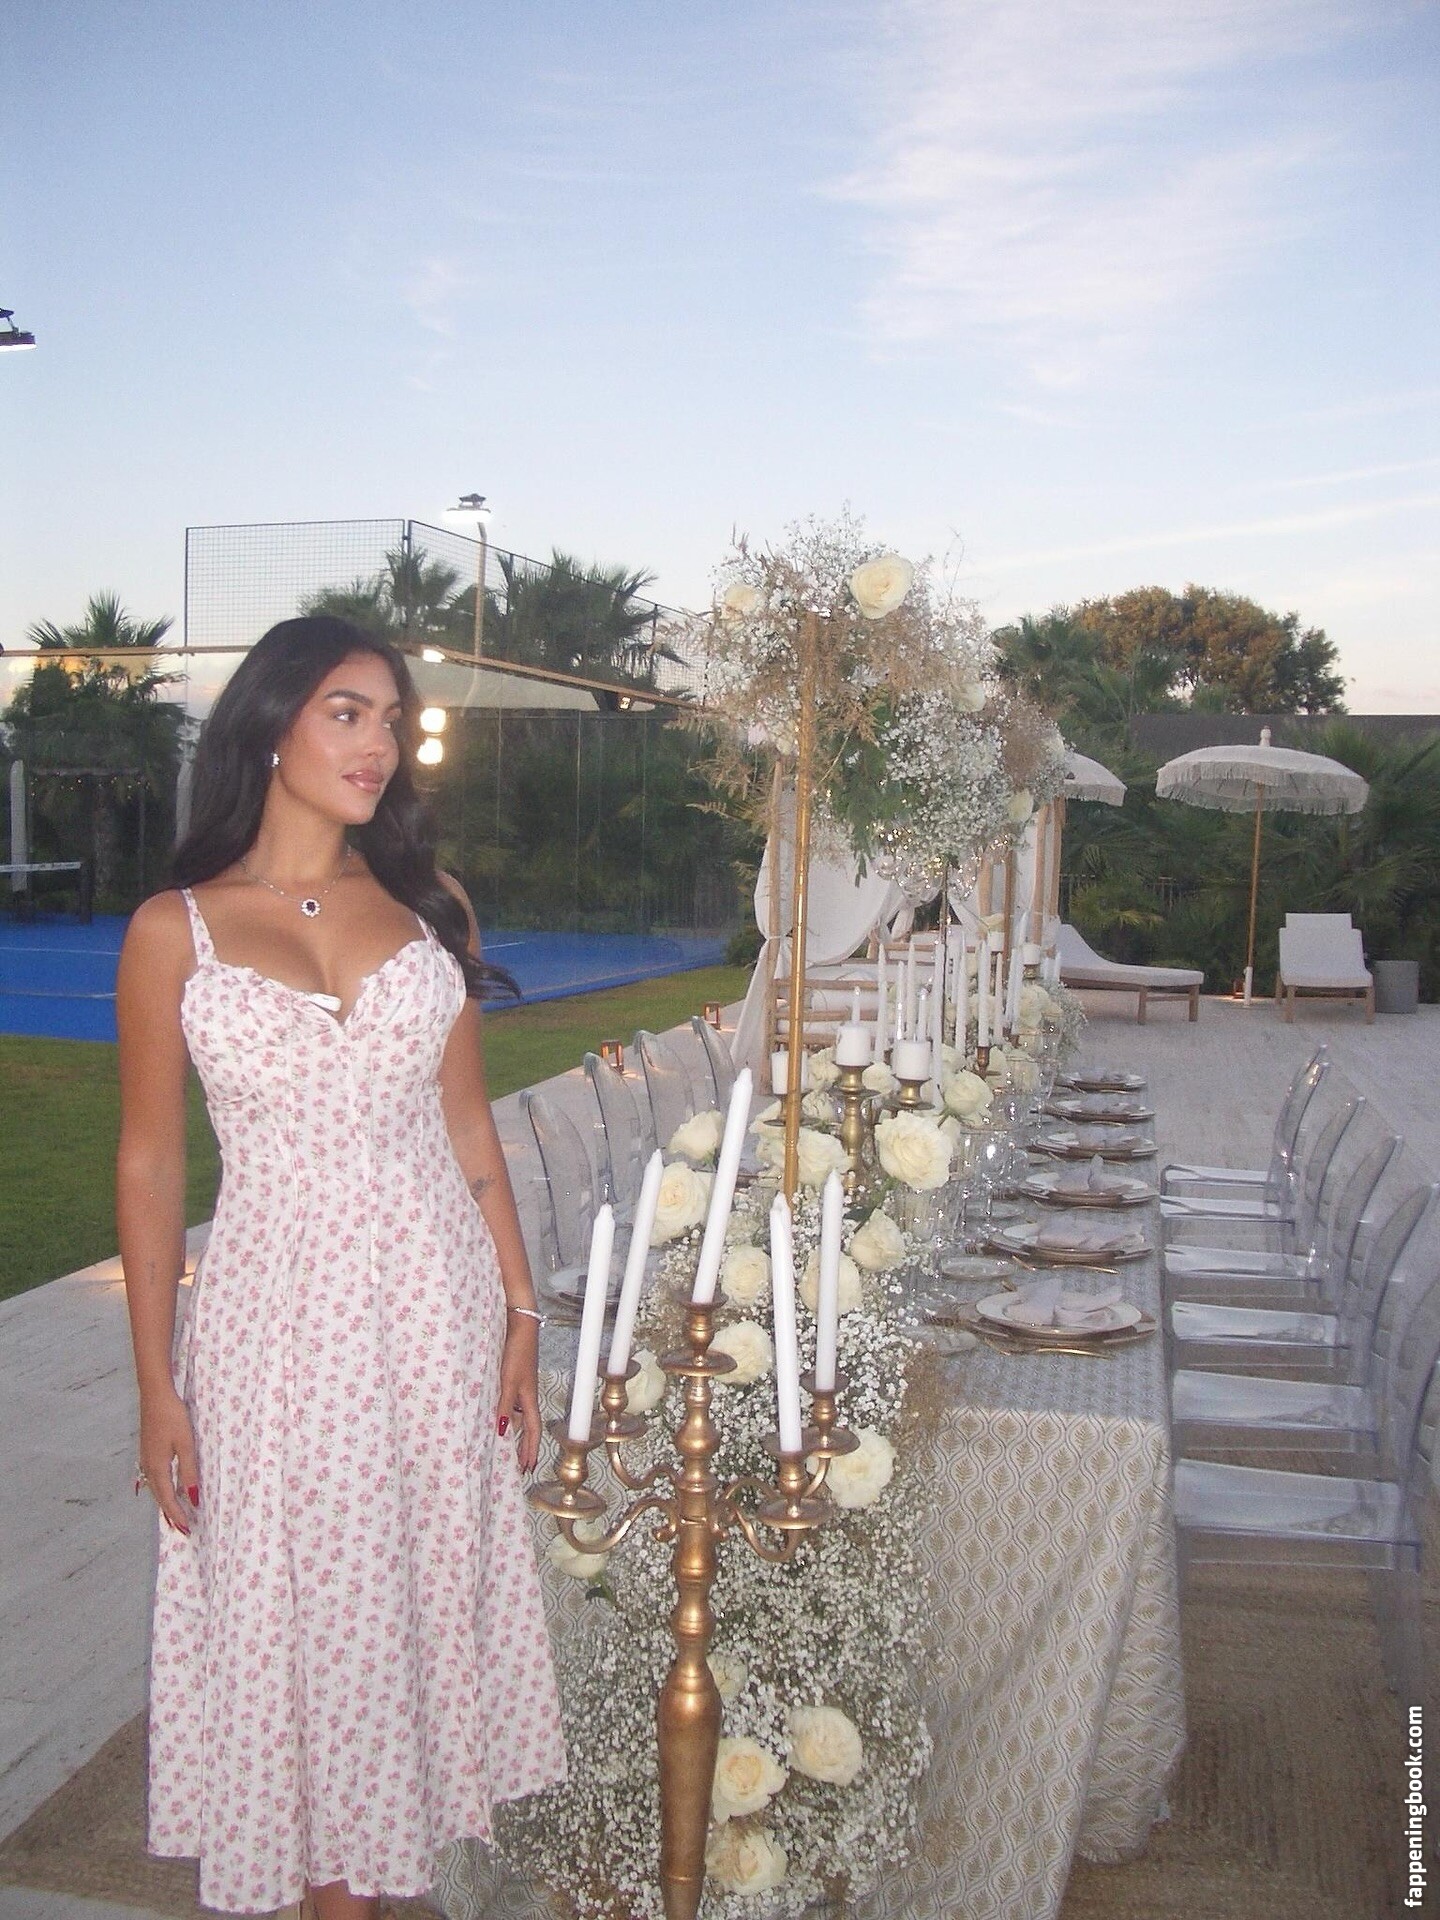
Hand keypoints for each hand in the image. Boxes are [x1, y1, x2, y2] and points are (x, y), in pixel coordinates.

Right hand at [138, 1385, 198, 1534]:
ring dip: (164, 1503)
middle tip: (181, 1529)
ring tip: (173, 1516)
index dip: (177, 1515)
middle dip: (170, 1514)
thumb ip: (189, 1471)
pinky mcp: (147, 1450)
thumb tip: (192, 1498)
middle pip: (159, 1497)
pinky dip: (160, 1489)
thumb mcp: (186, 1444)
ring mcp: (146, 1458)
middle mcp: (148, 1466)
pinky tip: (163, 1489)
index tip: (187, 1529)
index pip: (168, 1499)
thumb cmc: (172, 1417)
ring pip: (155, 1488)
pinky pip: (153, 1478)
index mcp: (157, 1467)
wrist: (154, 1395)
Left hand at [497, 1314, 542, 1472]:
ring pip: (520, 1416)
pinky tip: (500, 1417)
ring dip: (517, 1433)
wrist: (521, 1326)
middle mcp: (527, 1395)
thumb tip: (501, 1432)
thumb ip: (504, 1406)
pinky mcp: (514, 1377)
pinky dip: (509, 1415)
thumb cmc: (516, 1353)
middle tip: (521, 1466)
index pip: (533, 1431)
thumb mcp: (508, 1382)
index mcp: (529, 1398)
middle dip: (525, 1447)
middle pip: (529, 1427)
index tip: (528, 1468)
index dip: (531, 1450)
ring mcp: (521, 1386)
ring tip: (509, 1449)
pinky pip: (513, 1404)